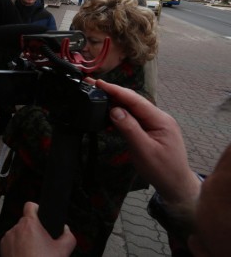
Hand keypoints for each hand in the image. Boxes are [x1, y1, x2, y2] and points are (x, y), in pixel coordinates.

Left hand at [0, 202, 75, 256]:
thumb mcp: (63, 251)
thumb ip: (68, 237)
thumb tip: (66, 230)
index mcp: (30, 224)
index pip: (30, 205)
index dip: (37, 208)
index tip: (40, 214)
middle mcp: (16, 228)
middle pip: (26, 222)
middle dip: (34, 230)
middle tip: (42, 242)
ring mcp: (7, 238)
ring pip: (18, 233)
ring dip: (24, 239)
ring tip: (33, 252)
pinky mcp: (2, 248)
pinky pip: (11, 242)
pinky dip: (17, 247)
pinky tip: (25, 256)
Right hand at [95, 79, 200, 205]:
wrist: (176, 185)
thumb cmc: (162, 170)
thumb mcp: (144, 150)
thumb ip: (130, 129)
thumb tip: (114, 110)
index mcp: (160, 119)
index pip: (135, 100)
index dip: (116, 90)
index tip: (99, 83)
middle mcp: (158, 117)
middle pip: (133, 100)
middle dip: (113, 92)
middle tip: (93, 85)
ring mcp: (154, 123)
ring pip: (132, 108)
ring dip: (115, 102)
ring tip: (97, 95)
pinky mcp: (150, 129)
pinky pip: (133, 117)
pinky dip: (120, 114)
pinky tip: (108, 114)